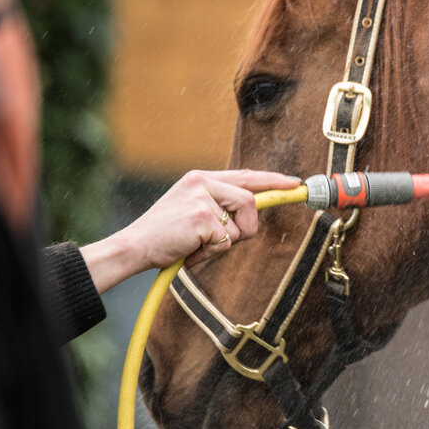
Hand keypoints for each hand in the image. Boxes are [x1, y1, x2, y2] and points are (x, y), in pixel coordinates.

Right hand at [80, 169, 299, 292]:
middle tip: (222, 239)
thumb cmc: (165, 235)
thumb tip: (251, 216)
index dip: (272, 181)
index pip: (246, 176)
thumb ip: (220, 208)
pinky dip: (210, 252)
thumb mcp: (193, 211)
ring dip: (223, 243)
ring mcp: (202, 198)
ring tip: (197, 243)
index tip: (293, 184)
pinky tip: (190, 248)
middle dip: (245, 228)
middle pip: (250, 202)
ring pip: (240, 226)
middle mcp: (203, 182)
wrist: (134, 246)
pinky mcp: (201, 217)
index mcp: (201, 178)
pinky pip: (226, 241)